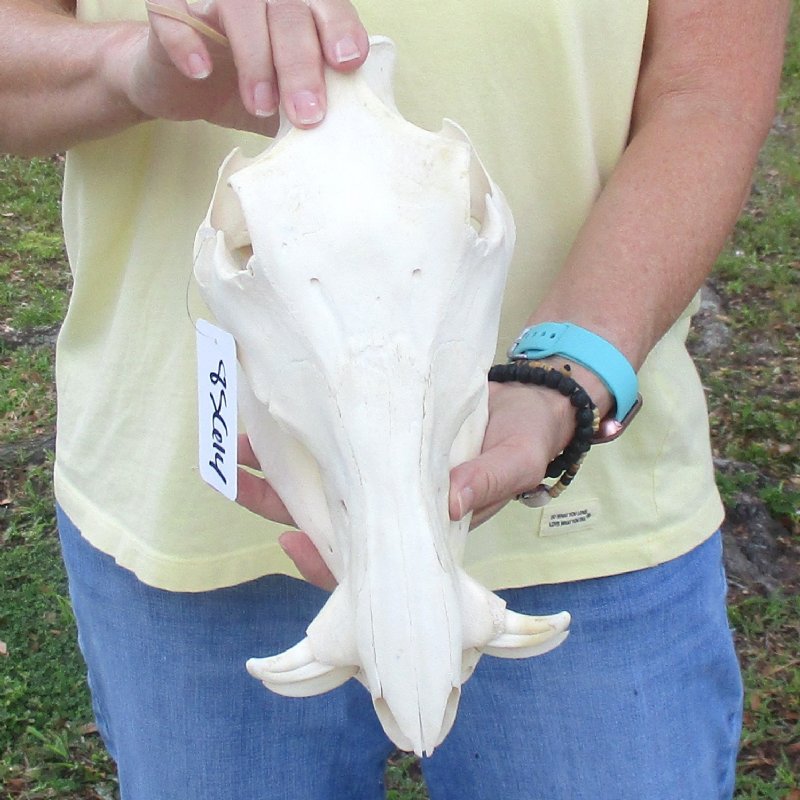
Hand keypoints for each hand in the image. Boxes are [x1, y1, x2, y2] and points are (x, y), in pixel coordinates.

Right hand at [104, 0, 367, 133]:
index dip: (339, 27)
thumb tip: (347, 136)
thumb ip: (313, 105)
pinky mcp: (168, 11)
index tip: (347, 62)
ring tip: (260, 105)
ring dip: (254, 56)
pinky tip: (200, 70)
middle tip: (307, 113)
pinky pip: (173, 11)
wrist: (181, 86)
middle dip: (301, 64)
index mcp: (296, 9)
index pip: (325, 5)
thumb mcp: (286, 102)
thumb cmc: (245, 90)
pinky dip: (187, 42)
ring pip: (238, 7)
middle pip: (288, 10)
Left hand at [235, 380, 580, 589]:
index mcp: (423, 529)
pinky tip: (279, 413)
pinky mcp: (381, 438)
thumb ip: (485, 482)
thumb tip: (446, 502)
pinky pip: (337, 443)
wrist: (530, 401)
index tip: (289, 541)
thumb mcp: (515, 462)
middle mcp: (395, 505)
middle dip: (279, 506)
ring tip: (242, 446)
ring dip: (282, 470)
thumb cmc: (527, 441)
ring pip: (324, 482)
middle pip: (328, 519)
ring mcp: (385, 471)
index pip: (366, 560)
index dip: (325, 561)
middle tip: (237, 481)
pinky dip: (307, 433)